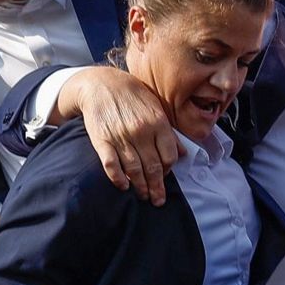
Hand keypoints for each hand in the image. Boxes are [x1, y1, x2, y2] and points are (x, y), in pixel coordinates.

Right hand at [59, 67, 181, 205]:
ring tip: (144, 197)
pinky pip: (111, 164)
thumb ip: (169, 132)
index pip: (169, 156)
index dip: (169, 170)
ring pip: (134, 169)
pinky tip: (123, 186)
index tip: (166, 176)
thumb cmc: (133, 96)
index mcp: (158, 123)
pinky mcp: (102, 140)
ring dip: (140, 187)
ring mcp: (121, 136)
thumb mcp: (157, 108)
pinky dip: (118, 178)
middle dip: (156, 187)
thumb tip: (182, 153)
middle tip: (157, 200)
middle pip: (153, 167)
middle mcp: (141, 132)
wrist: (102, 84)